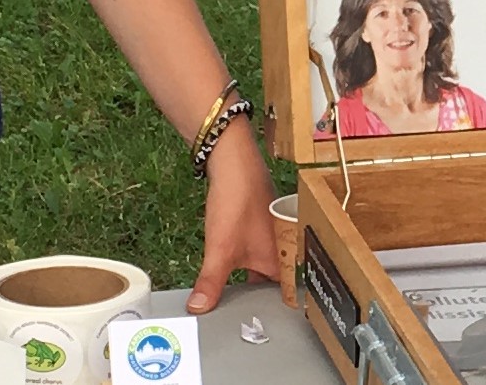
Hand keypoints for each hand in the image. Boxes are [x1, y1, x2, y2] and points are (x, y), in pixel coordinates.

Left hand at [186, 129, 280, 310]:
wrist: (234, 161)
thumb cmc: (237, 202)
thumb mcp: (219, 251)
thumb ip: (211, 283)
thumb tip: (199, 308)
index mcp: (283, 260)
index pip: (286, 297)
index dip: (273, 311)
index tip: (257, 323)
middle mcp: (285, 248)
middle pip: (274, 282)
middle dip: (256, 295)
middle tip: (238, 310)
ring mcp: (276, 233)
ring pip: (266, 264)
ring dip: (249, 275)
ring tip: (231, 287)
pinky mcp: (265, 221)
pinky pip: (259, 249)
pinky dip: (246, 257)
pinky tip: (231, 258)